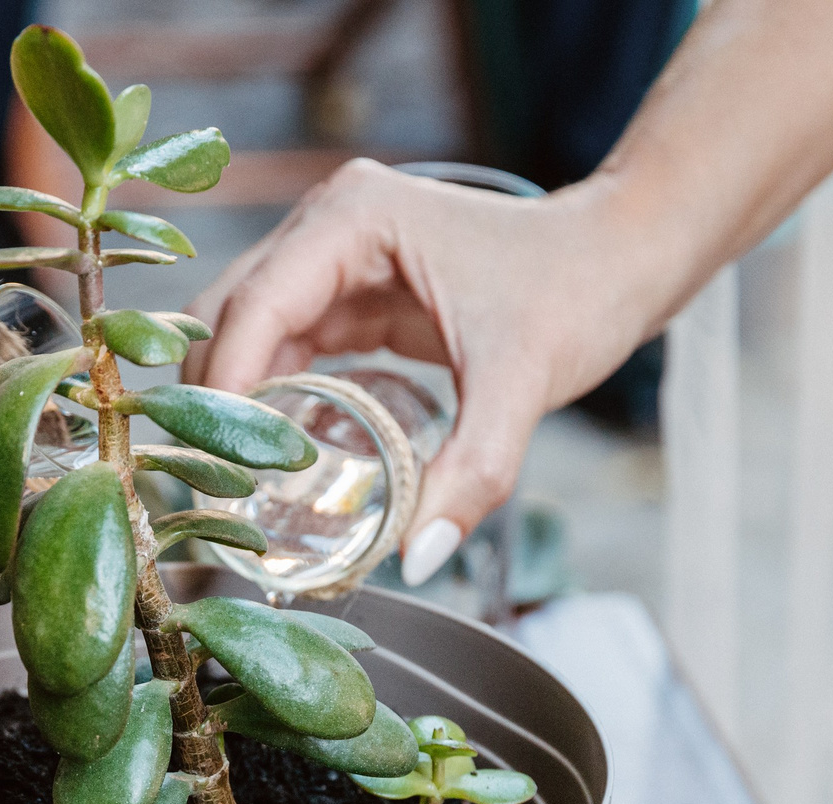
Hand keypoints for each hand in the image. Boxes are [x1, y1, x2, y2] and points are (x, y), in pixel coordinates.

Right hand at [185, 160, 663, 581]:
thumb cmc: (580, 291)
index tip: (214, 466)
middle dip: (215, 399)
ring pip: (249, 334)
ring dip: (238, 403)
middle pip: (230, 315)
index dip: (225, 388)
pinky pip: (289, 348)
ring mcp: (337, 256)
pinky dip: (274, 400)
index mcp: (354, 217)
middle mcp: (329, 224)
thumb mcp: (522, 384)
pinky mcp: (354, 290)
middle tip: (208, 488)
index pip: (255, 306)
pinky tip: (276, 459)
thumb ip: (471, 473)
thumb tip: (416, 557)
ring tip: (232, 483)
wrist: (624, 258)